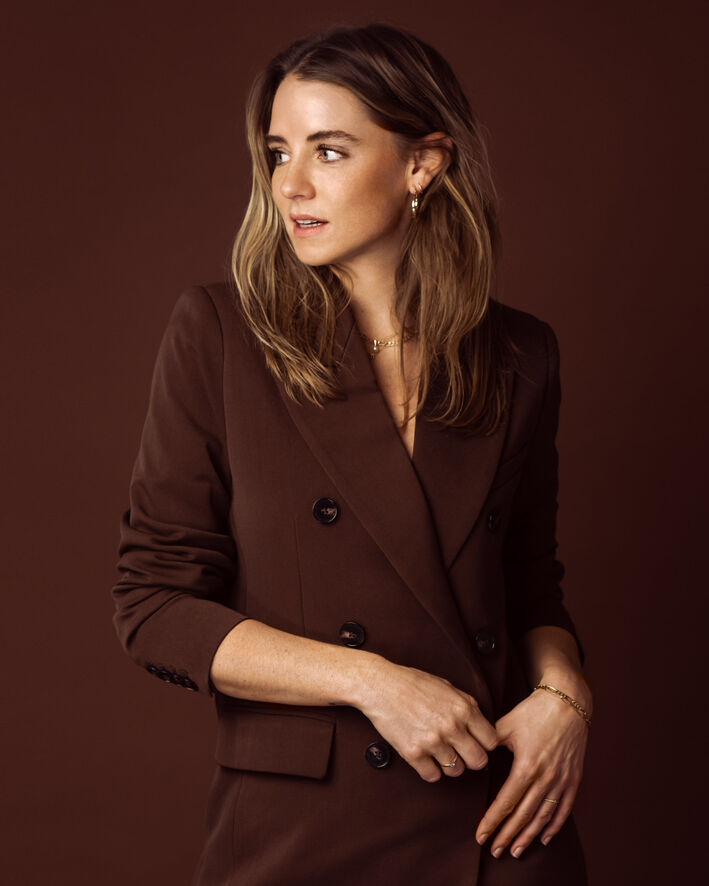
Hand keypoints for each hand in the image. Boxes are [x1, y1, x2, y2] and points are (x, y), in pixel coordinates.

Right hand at [358, 657, 498, 781]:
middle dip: (472, 759)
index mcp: (463, 708)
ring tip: (439, 752)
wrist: (380, 686)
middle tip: (461, 753)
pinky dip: (430, 770)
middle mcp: (451, 726)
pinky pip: (433, 776)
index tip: (476, 743)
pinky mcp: (413, 753)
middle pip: (478, 761)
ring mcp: (432, 741)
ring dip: (450, 765)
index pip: (491, 741)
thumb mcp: (447, 687)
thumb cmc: (412, 684)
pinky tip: (425, 757)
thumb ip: (467, 706)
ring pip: (456, 771)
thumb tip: (481, 726)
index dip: (485, 744)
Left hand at [475, 686, 588, 857]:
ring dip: (529, 835)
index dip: (493, 820)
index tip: (481, 835)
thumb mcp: (506, 724)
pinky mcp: (574, 778)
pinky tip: (544, 837)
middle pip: (524, 814)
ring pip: (544, 815)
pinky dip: (554, 825)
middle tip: (494, 851)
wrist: (567, 702)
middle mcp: (546, 776)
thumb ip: (488, 743)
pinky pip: (564, 807)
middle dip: (508, 835)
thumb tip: (472, 757)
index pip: (507, 801)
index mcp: (527, 765)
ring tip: (516, 851)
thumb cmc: (533, 711)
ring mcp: (562, 779)